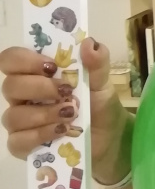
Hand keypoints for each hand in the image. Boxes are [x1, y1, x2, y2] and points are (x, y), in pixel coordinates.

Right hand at [1, 39, 130, 182]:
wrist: (110, 137)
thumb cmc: (99, 104)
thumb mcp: (102, 81)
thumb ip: (97, 61)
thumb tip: (87, 43)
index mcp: (35, 74)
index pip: (11, 60)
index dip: (25, 60)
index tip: (52, 66)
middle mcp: (23, 96)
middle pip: (10, 86)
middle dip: (40, 87)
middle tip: (66, 91)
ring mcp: (21, 122)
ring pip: (13, 116)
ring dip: (43, 114)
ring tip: (70, 114)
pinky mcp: (23, 145)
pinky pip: (17, 141)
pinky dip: (40, 135)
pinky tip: (61, 131)